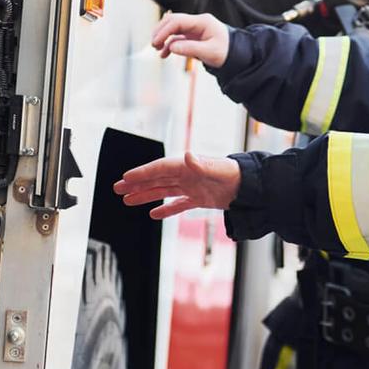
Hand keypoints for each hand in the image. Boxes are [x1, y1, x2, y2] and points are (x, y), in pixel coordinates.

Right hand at [114, 152, 240, 219]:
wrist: (250, 187)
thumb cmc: (234, 174)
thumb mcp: (217, 169)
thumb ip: (202, 164)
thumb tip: (189, 155)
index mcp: (187, 167)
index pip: (159, 169)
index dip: (142, 173)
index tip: (125, 178)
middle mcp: (186, 175)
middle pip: (156, 179)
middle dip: (136, 184)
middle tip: (117, 188)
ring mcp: (191, 187)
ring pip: (163, 191)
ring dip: (145, 195)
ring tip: (127, 200)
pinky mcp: (199, 198)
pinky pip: (178, 204)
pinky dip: (166, 209)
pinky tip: (153, 213)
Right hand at [151, 12, 230, 67]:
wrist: (237, 55)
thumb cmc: (227, 52)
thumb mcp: (210, 52)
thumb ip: (190, 49)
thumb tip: (171, 47)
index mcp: (202, 22)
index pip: (177, 21)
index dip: (164, 31)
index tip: (156, 42)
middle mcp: (197, 23)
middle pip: (172, 21)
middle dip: (161, 31)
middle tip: (154, 44)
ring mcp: (194, 29)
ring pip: (173, 28)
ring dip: (163, 37)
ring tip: (157, 49)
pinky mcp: (193, 36)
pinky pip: (177, 37)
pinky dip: (170, 44)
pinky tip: (164, 53)